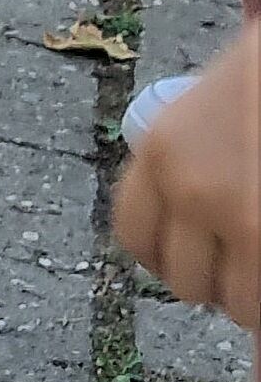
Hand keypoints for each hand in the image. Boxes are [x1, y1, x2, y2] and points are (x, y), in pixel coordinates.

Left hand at [114, 24, 260, 331]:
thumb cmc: (258, 75)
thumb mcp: (201, 111)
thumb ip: (185, 162)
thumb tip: (182, 227)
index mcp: (161, 151)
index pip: (133, 236)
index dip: (161, 254)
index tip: (186, 253)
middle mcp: (192, 191)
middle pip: (183, 281)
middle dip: (211, 277)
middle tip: (233, 260)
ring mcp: (242, 222)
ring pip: (238, 305)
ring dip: (250, 290)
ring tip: (258, 256)